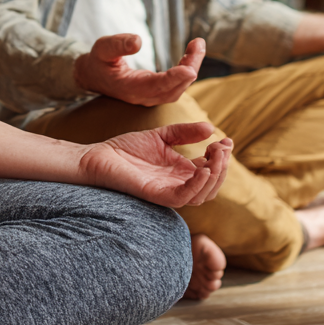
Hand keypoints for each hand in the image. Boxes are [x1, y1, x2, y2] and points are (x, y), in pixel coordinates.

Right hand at [75, 36, 205, 105]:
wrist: (95, 76)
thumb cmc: (99, 60)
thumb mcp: (102, 48)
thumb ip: (118, 45)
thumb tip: (138, 41)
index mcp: (128, 87)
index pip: (155, 86)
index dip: (173, 79)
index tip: (189, 69)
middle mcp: (142, 96)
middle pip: (172, 89)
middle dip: (189, 68)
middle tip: (198, 45)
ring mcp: (150, 97)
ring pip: (177, 88)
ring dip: (191, 68)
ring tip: (197, 45)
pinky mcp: (156, 92)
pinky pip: (177, 85)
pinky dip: (187, 71)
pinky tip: (192, 54)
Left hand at [79, 122, 231, 207]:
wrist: (97, 156)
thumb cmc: (126, 149)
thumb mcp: (160, 136)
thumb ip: (183, 132)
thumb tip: (211, 127)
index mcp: (180, 173)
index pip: (211, 171)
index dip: (222, 157)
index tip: (226, 139)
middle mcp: (177, 185)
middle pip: (212, 184)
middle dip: (222, 166)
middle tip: (222, 146)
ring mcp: (168, 191)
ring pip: (203, 194)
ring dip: (215, 175)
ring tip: (215, 154)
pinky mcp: (156, 195)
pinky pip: (183, 197)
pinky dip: (197, 185)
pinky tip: (203, 168)